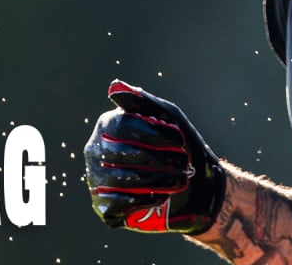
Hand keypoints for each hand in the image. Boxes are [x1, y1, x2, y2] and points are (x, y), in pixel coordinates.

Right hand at [84, 80, 225, 234]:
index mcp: (108, 125)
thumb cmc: (179, 147)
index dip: (152, 134)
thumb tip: (114, 87)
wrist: (195, 186)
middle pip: (122, 154)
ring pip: (119, 179)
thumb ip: (145, 102)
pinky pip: (115, 204)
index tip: (179, 141)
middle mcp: (96, 150)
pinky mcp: (103, 205)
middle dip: (158, 160)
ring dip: (156, 181)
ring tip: (178, 180)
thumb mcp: (170, 118)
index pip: (121, 126)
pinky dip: (142, 200)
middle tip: (183, 164)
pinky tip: (160, 197)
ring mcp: (97, 179)